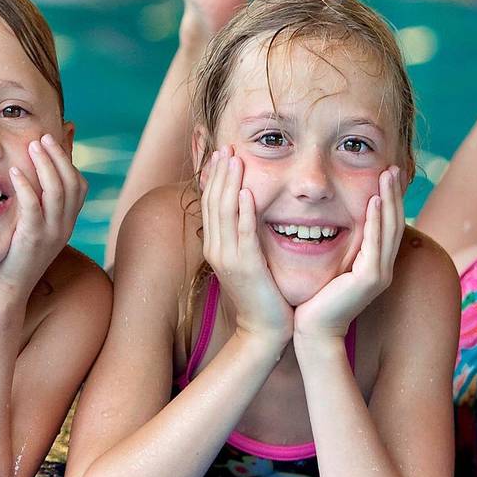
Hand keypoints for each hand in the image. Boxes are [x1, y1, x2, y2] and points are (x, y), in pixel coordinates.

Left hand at [0, 134, 87, 297]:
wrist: (7, 292)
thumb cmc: (12, 257)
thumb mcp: (31, 228)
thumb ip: (35, 203)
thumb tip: (30, 178)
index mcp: (66, 223)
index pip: (79, 185)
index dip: (70, 159)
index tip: (55, 137)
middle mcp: (65, 226)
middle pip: (72, 182)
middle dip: (59, 155)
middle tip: (43, 136)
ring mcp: (52, 233)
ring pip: (58, 190)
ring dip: (46, 163)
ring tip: (33, 145)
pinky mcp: (33, 239)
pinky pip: (34, 207)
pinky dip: (27, 186)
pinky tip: (15, 172)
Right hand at [202, 147, 292, 343]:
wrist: (264, 330)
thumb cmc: (263, 294)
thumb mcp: (249, 260)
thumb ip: (245, 236)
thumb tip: (249, 212)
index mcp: (216, 245)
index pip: (211, 203)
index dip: (214, 176)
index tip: (221, 153)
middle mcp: (216, 249)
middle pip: (213, 202)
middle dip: (219, 172)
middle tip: (226, 146)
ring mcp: (228, 258)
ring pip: (224, 212)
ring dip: (229, 183)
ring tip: (234, 158)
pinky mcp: (245, 267)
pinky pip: (243, 233)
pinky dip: (244, 211)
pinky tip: (248, 192)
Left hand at [293, 166, 404, 340]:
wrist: (313, 332)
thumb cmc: (315, 302)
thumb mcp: (331, 269)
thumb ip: (338, 251)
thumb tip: (327, 226)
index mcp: (375, 265)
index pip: (387, 226)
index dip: (389, 200)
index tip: (386, 175)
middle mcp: (382, 268)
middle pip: (394, 223)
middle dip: (394, 194)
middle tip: (393, 167)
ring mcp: (379, 274)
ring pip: (390, 229)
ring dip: (389, 200)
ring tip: (387, 175)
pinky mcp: (369, 279)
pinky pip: (376, 243)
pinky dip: (376, 220)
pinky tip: (374, 201)